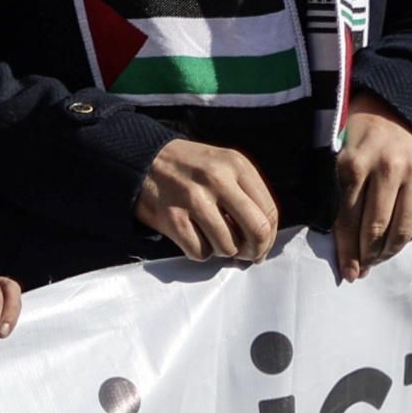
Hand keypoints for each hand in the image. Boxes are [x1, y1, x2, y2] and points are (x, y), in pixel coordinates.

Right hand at [135, 137, 277, 261]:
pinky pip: (200, 252)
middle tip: (246, 255)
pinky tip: (193, 236)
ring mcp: (192, 198)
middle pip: (256, 231)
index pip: (269, 213)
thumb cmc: (190, 167)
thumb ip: (247, 195)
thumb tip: (263, 241)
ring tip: (212, 238)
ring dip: (223, 251)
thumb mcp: (224, 165)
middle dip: (254, 251)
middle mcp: (216, 179)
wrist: (141, 158)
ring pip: (228, 247)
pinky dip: (199, 252)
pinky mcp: (172, 217)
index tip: (260, 246)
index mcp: (236, 164)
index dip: (269, 238)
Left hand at [331, 93, 411, 278]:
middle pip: (377, 226)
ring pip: (403, 228)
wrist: (398, 111)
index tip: (348, 271)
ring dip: (390, 251)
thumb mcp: (339, 156)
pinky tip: (398, 241)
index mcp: (354, 163)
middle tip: (362, 270)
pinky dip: (410, 236)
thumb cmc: (359, 138)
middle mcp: (387, 168)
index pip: (348, 217)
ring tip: (379, 259)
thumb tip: (342, 243)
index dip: (347, 248)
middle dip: (368, 254)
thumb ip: (339, 194)